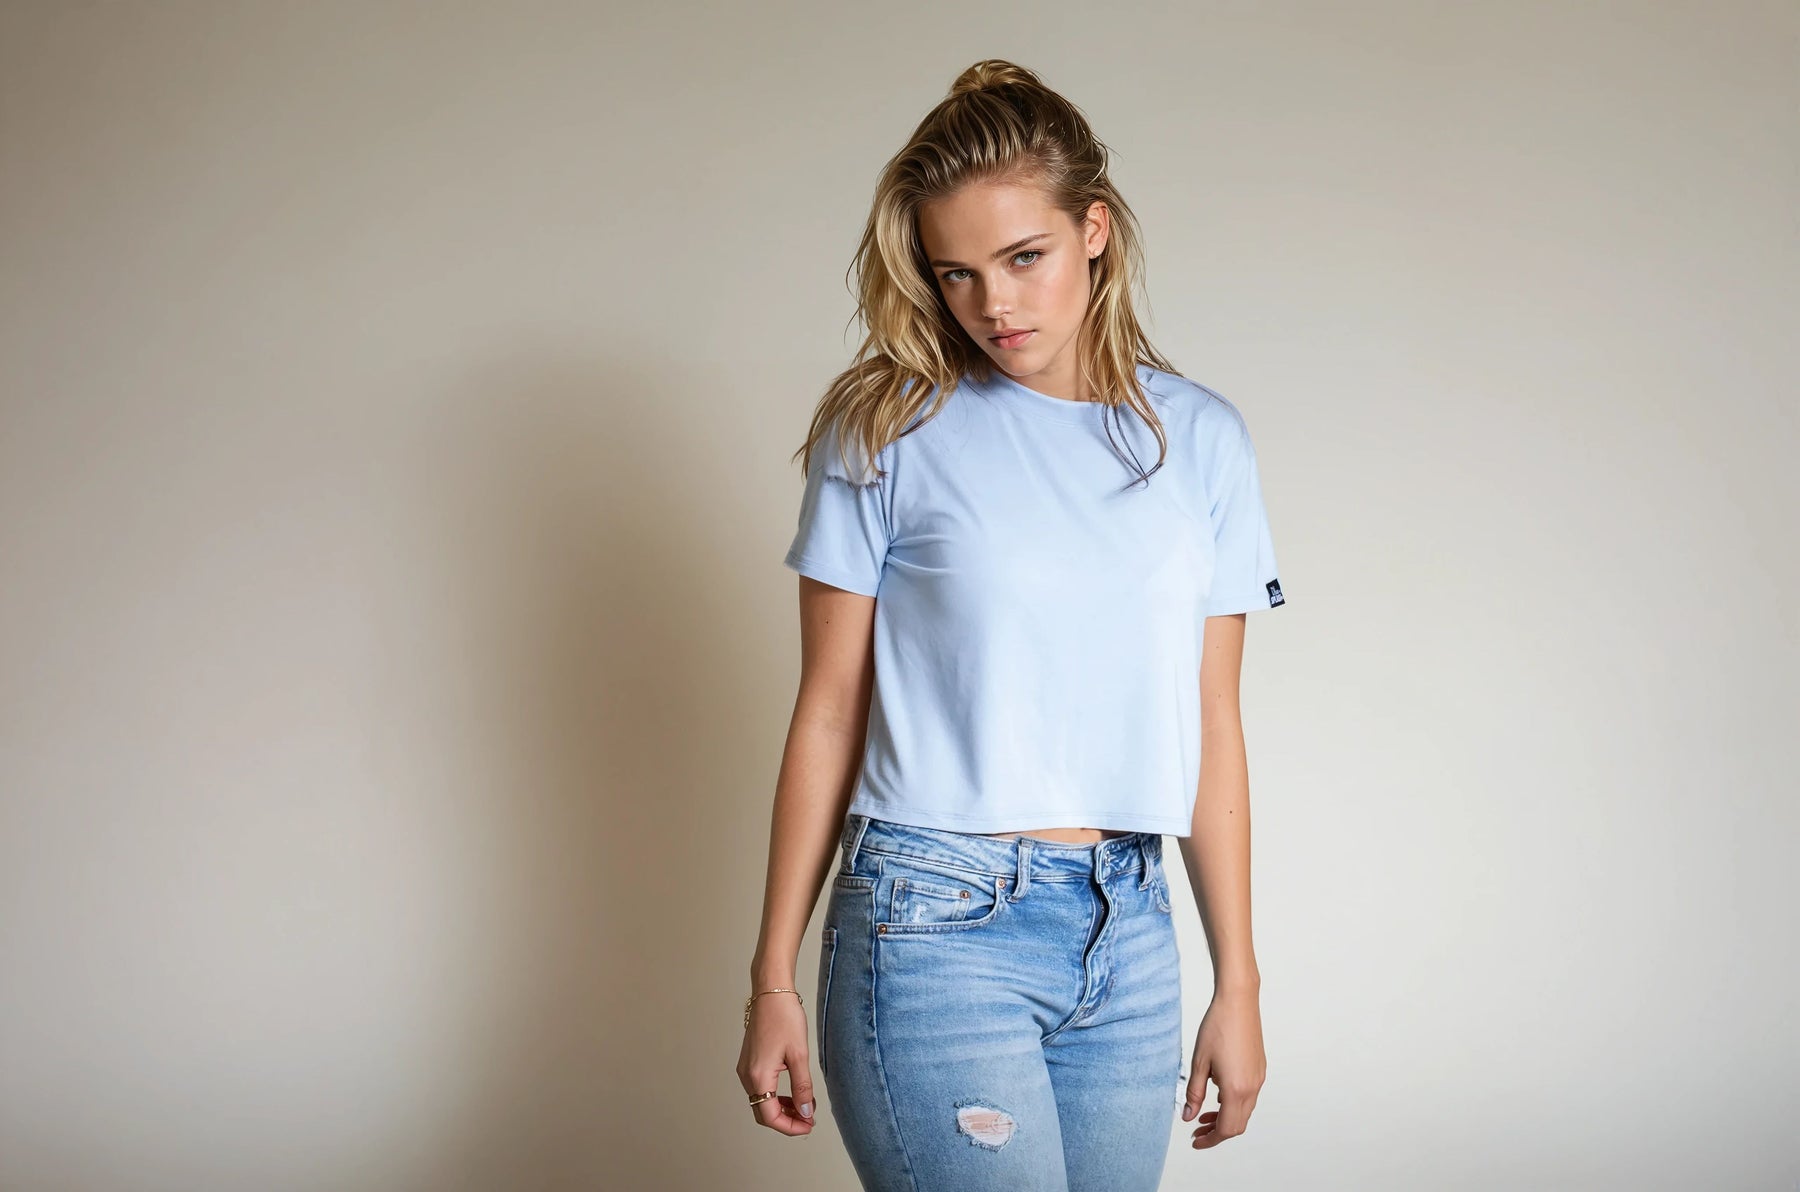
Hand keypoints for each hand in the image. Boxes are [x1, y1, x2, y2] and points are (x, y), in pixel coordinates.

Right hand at [737, 989, 815, 1135]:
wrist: (770, 992)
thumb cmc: (784, 1017)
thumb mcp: (799, 1054)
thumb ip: (802, 1087)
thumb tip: (806, 1112)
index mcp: (758, 1076)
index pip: (770, 1117)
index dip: (790, 1127)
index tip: (809, 1125)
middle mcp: (747, 1076)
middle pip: (763, 1113)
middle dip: (786, 1121)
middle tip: (809, 1120)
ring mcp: (746, 1069)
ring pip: (762, 1101)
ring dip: (782, 1109)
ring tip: (805, 1106)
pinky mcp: (749, 1062)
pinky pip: (761, 1088)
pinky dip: (776, 1096)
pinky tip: (793, 1092)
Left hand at [1180, 987, 1264, 1148]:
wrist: (1238, 1002)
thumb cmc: (1218, 1027)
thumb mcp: (1199, 1062)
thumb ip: (1193, 1093)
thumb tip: (1188, 1116)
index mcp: (1236, 1090)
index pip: (1226, 1129)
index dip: (1210, 1139)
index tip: (1195, 1140)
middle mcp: (1252, 1088)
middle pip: (1238, 1125)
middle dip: (1217, 1132)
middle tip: (1197, 1129)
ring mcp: (1258, 1079)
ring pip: (1244, 1112)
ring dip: (1225, 1118)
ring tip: (1204, 1113)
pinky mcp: (1259, 1069)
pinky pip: (1248, 1097)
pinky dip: (1233, 1104)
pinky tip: (1217, 1094)